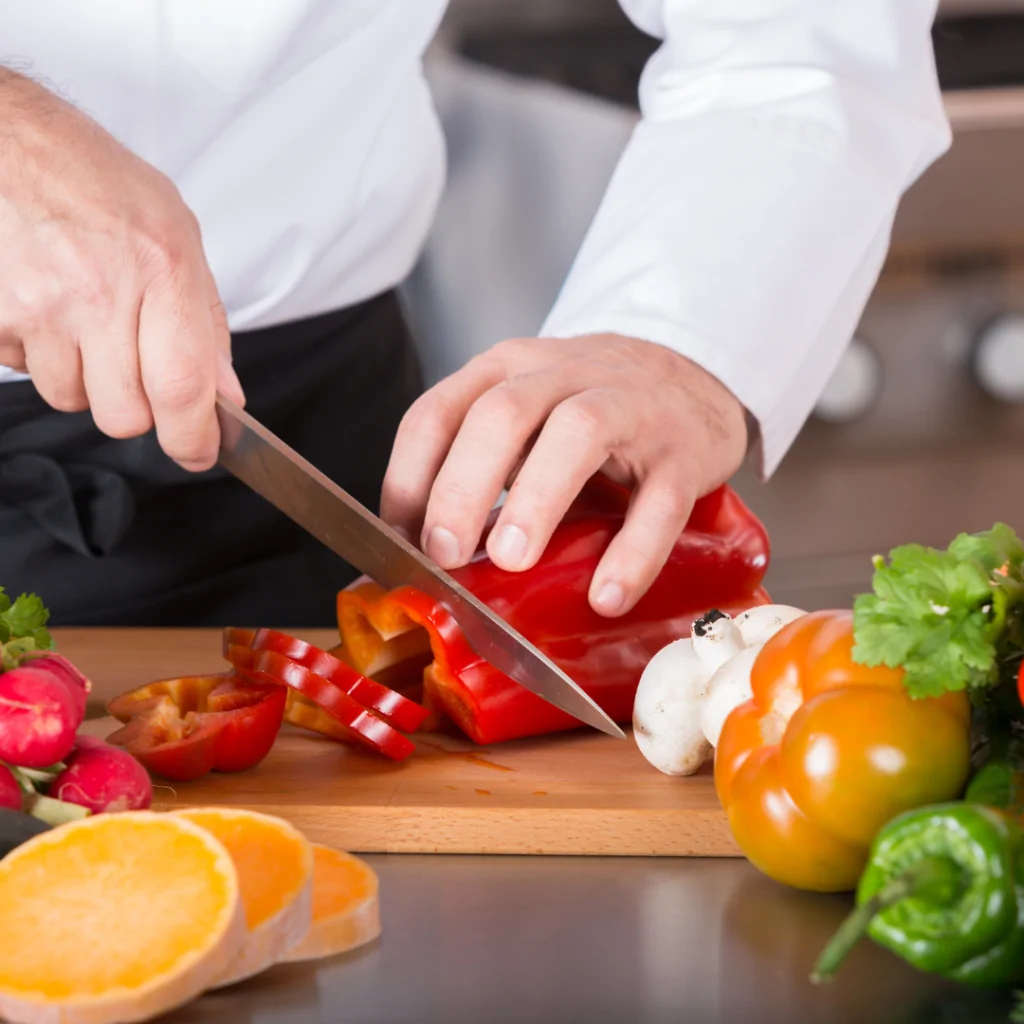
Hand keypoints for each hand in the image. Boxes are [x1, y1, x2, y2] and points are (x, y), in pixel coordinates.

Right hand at [0, 70, 243, 470]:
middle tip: (137, 367)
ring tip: (86, 321)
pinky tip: (48, 308)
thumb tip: (226, 394)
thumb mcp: (177, 236)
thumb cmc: (96, 181)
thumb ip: (207, 323)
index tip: (199, 452)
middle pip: (124, 416)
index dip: (193, 438)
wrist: (6, 139)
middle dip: (138, 408)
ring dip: (86, 379)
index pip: (182, 388)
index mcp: (160, 270)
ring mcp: (38, 307)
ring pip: (71, 399)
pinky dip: (40, 355)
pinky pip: (23, 371)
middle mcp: (99, 295)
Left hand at [381, 333, 747, 615]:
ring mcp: (631, 407)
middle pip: (502, 412)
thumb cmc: (590, 415)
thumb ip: (482, 471)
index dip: (410, 478)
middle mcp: (564, 376)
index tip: (401, 541)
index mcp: (507, 371)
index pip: (437, 412)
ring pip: (579, 431)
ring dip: (537, 498)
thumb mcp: (526, 423)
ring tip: (512, 560)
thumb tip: (426, 558)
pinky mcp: (683, 451)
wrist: (692, 380)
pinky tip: (607, 594)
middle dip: (463, 486)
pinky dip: (633, 550)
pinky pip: (661, 498)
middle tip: (446, 552)